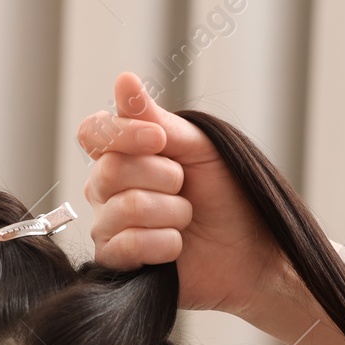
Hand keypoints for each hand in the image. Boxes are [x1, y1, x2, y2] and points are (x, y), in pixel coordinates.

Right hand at [77, 71, 286, 314]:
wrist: (251, 252)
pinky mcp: (117, 265)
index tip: (160, 140)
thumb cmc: (227, 196)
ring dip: (171, 213)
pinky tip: (178, 246)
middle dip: (162, 177)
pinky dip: (163, 244)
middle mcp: (107, 189)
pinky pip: (124, 247)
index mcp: (123, 154)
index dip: (122, 134)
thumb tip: (123, 79)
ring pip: (122, 209)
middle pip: (108, 170)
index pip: (93, 132)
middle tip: (186, 188)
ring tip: (187, 220)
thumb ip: (156, 119)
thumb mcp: (199, 148)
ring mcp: (109, 227)